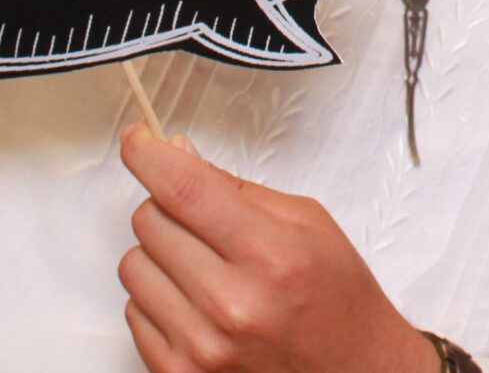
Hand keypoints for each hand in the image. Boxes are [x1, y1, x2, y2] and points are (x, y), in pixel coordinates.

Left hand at [117, 125, 440, 372]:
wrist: (355, 372)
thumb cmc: (338, 301)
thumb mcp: (308, 223)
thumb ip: (236, 188)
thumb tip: (179, 155)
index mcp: (269, 255)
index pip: (183, 189)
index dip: (148, 154)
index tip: (137, 139)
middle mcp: (231, 304)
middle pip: (150, 221)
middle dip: (169, 207)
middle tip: (203, 220)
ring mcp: (201, 346)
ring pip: (133, 265)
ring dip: (161, 255)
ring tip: (205, 267)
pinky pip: (134, 313)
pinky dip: (158, 299)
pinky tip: (196, 302)